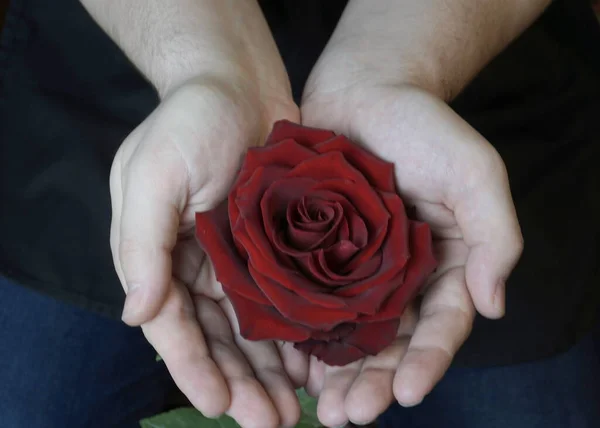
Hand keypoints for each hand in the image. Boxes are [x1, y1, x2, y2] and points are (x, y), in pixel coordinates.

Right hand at [110, 78, 307, 427]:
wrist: (237, 80)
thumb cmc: (189, 118)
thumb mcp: (152, 173)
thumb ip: (140, 244)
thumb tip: (137, 314)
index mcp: (160, 255)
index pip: (174, 325)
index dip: (194, 368)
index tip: (217, 408)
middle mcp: (198, 264)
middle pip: (218, 339)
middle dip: (240, 384)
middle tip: (269, 422)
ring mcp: (238, 258)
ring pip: (253, 330)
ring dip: (269, 371)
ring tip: (294, 410)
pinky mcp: (274, 246)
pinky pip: (284, 300)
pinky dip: (295, 334)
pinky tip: (314, 364)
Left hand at [300, 84, 522, 426]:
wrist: (363, 91)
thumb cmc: (423, 126)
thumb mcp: (475, 172)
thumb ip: (495, 236)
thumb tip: (493, 305)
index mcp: (441, 265)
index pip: (439, 325)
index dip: (427, 362)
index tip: (406, 393)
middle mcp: (396, 276)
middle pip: (389, 342)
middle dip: (372, 383)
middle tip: (350, 416)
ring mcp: (352, 269)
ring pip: (346, 334)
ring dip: (335, 374)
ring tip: (320, 408)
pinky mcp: (311, 254)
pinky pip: (305, 302)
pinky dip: (299, 337)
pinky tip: (287, 366)